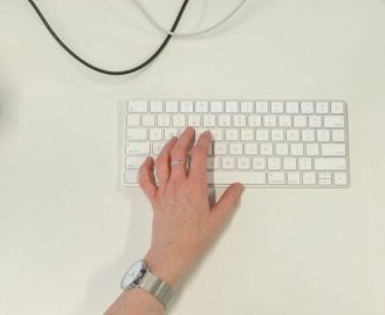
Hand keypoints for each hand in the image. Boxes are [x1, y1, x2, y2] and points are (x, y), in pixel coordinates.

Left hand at [137, 127, 243, 288]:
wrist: (173, 253)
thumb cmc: (195, 238)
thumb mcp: (218, 219)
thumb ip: (229, 200)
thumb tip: (238, 186)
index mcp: (195, 187)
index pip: (198, 157)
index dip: (203, 142)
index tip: (206, 136)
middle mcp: (178, 185)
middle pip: (178, 154)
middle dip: (184, 138)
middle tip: (190, 131)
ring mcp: (164, 191)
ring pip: (162, 162)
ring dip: (167, 147)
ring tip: (173, 139)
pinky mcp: (154, 199)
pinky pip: (146, 180)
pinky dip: (145, 167)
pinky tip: (149, 160)